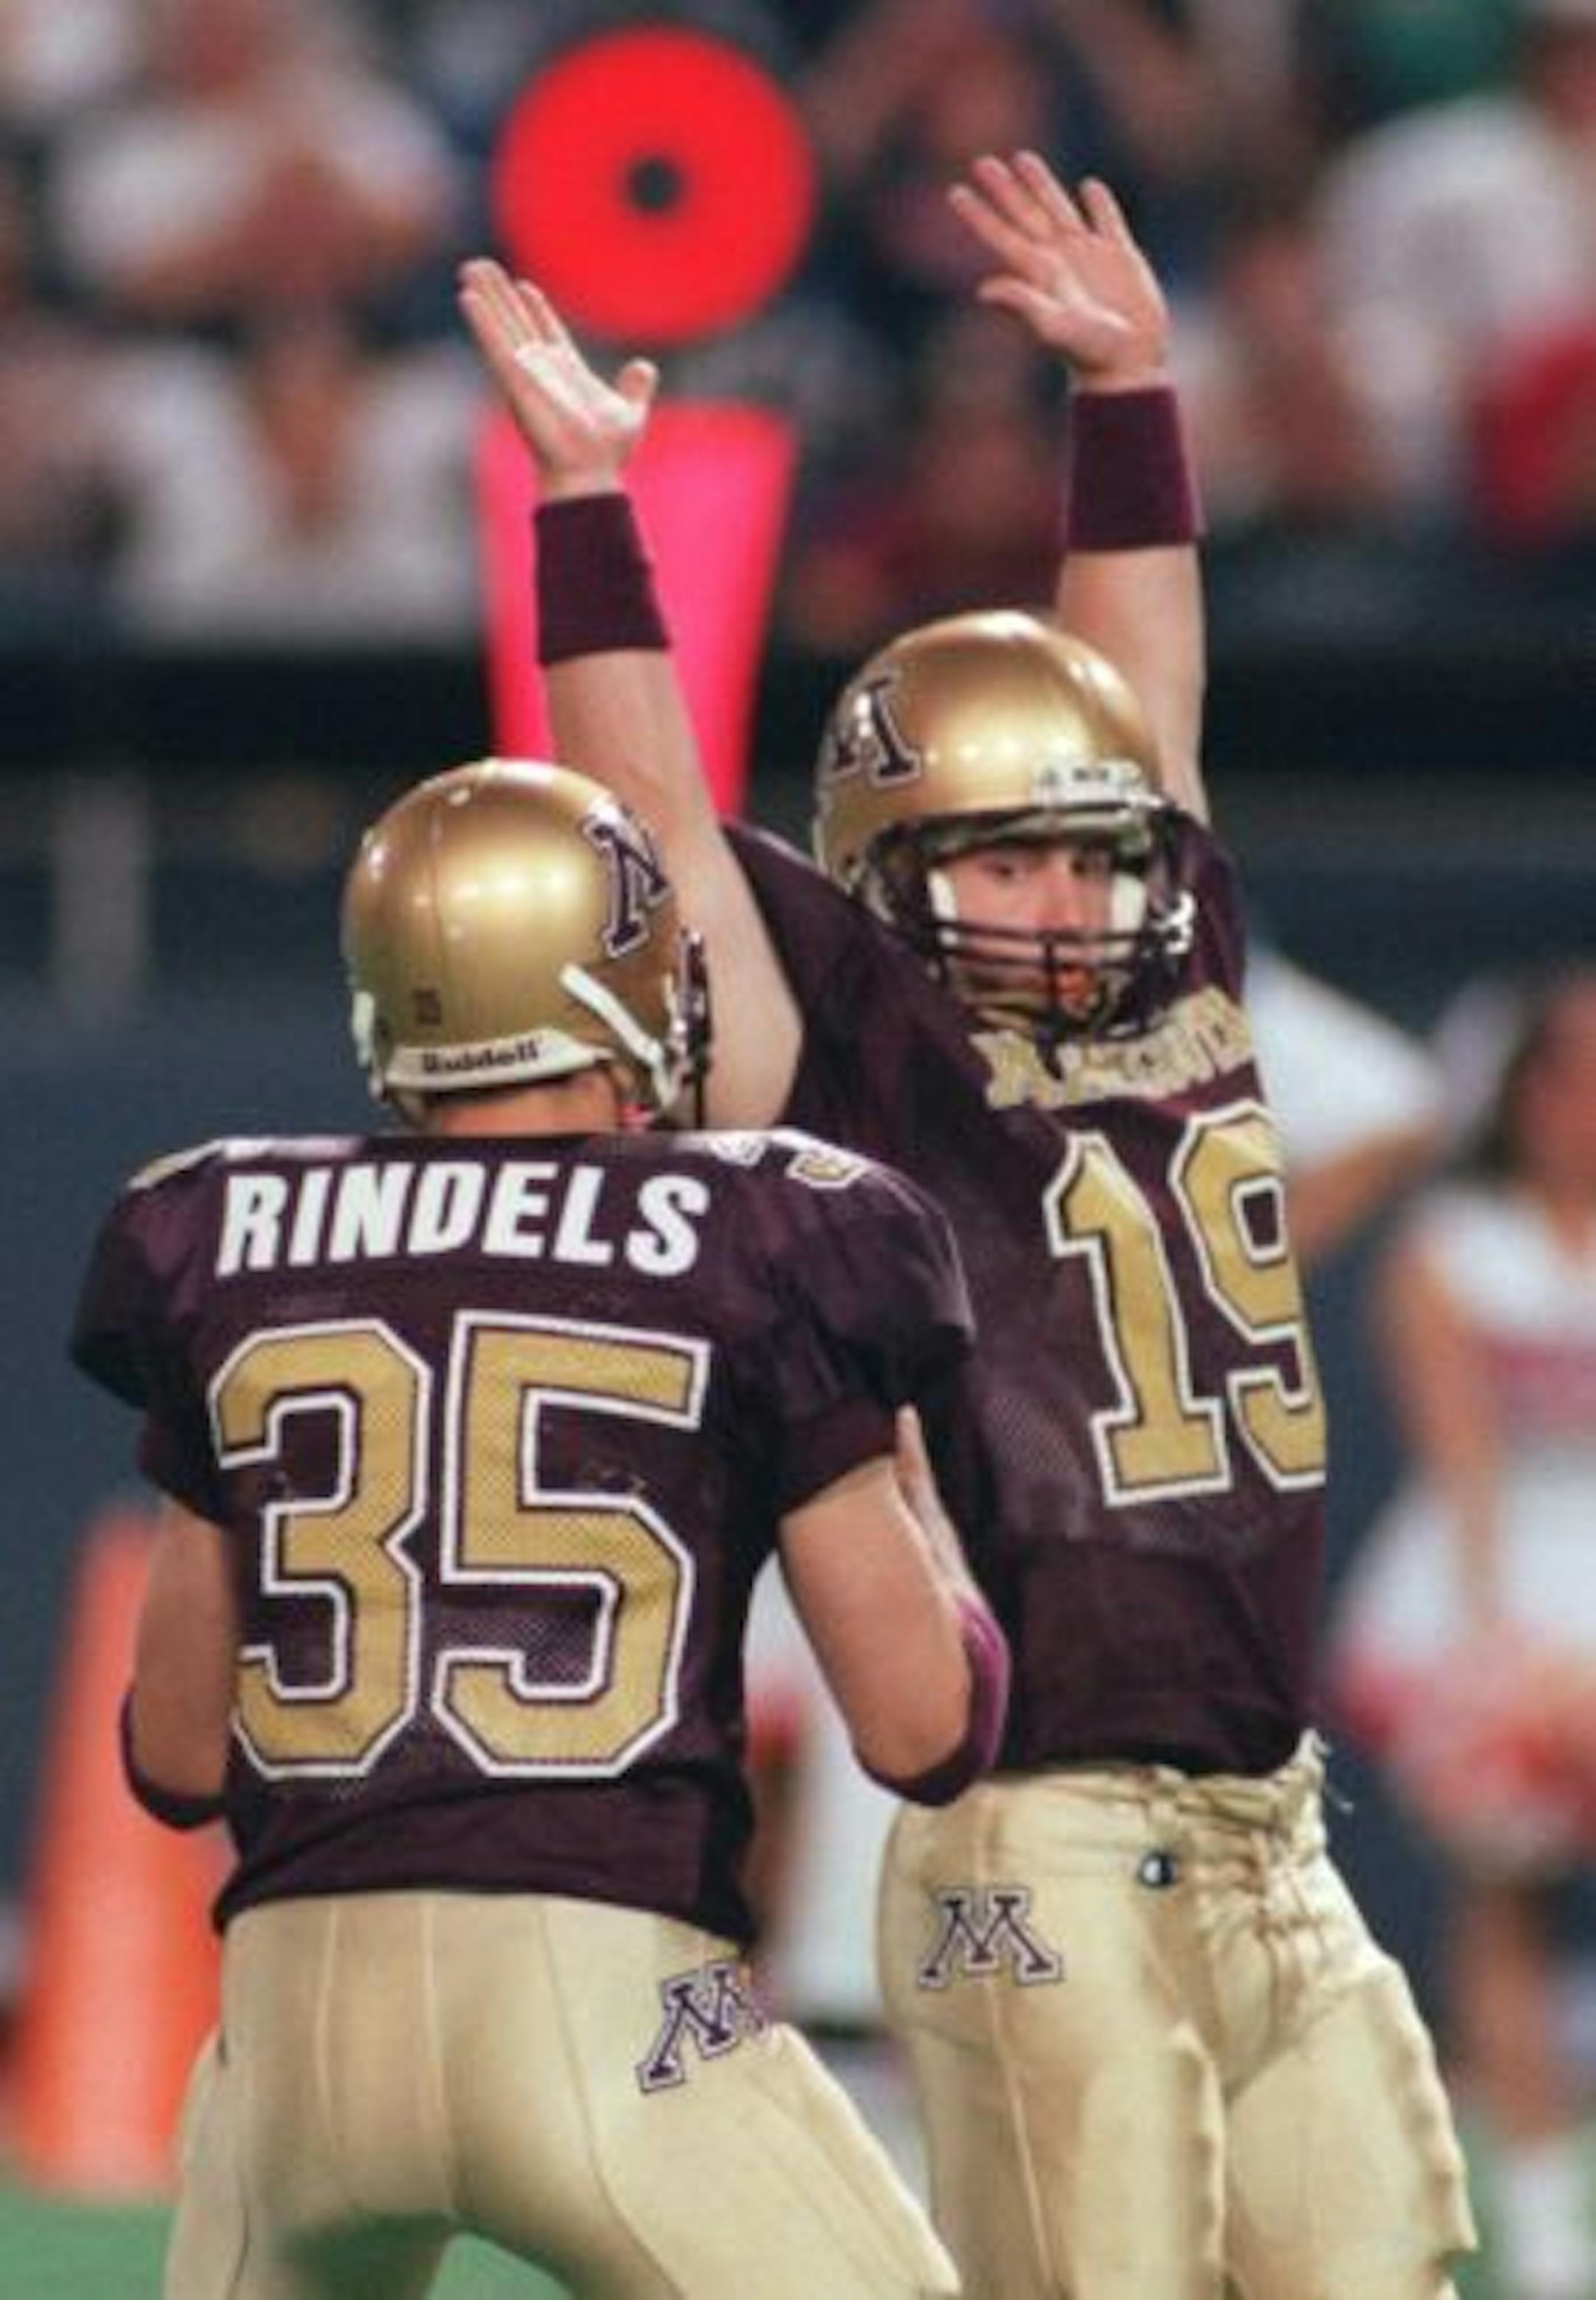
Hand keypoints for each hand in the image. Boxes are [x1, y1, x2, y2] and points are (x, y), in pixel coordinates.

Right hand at [457, 258, 658, 496]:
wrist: (591, 473)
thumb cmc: (606, 452)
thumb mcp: (631, 412)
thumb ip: (635, 388)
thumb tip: (645, 367)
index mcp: (566, 371)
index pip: (547, 331)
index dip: (536, 308)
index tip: (524, 286)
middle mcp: (540, 369)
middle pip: (516, 321)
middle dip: (500, 294)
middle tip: (482, 266)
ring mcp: (525, 373)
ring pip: (500, 326)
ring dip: (484, 297)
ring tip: (468, 268)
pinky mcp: (515, 382)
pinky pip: (494, 346)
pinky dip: (481, 321)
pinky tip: (467, 297)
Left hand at [948, 151, 1169, 389]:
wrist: (1128, 363)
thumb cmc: (1088, 350)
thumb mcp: (1052, 326)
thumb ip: (1021, 303)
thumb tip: (983, 288)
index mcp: (1038, 274)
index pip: (1001, 237)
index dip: (978, 215)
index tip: (955, 193)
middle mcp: (1058, 261)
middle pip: (1024, 216)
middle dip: (1004, 190)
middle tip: (981, 163)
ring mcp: (1088, 257)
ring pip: (1059, 210)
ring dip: (1041, 186)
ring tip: (1022, 159)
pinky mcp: (1120, 258)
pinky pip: (1107, 222)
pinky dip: (1099, 204)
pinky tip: (1089, 188)